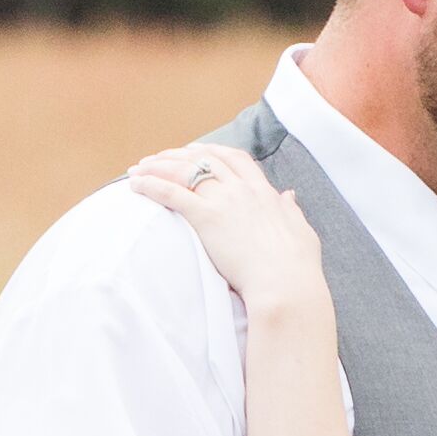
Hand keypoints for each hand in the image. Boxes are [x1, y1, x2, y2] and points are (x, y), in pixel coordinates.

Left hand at [129, 147, 329, 319]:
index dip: (213, 152)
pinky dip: (151, 185)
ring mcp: (224, 201)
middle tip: (158, 158)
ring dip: (158, 166)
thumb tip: (289, 195)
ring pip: (185, 170)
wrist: (285, 284)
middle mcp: (242, 190)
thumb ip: (291, 211)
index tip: (197, 151)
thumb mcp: (301, 232)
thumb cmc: (296, 267)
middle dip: (178, 154)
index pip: (236, 159)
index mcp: (263, 193)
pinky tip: (136, 184)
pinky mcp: (207, 218)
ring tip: (138, 169)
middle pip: (205, 159)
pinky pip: (172, 193)